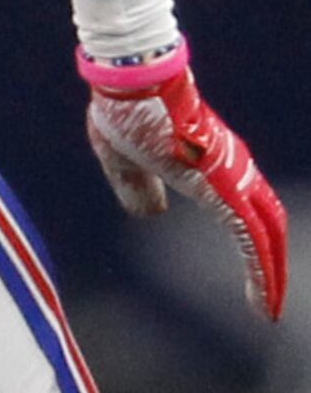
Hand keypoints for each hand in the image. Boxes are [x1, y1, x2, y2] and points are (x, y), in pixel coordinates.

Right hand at [80, 41, 288, 320]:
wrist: (131, 82)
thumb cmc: (123, 111)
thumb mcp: (121, 158)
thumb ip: (136, 185)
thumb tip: (152, 212)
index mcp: (209, 163)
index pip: (244, 208)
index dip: (250, 240)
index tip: (248, 272)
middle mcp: (232, 170)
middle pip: (268, 223)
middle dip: (271, 264)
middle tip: (267, 301)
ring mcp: (232, 179)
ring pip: (268, 236)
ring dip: (272, 275)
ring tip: (268, 310)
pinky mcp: (224, 190)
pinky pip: (253, 241)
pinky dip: (263, 275)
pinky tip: (263, 303)